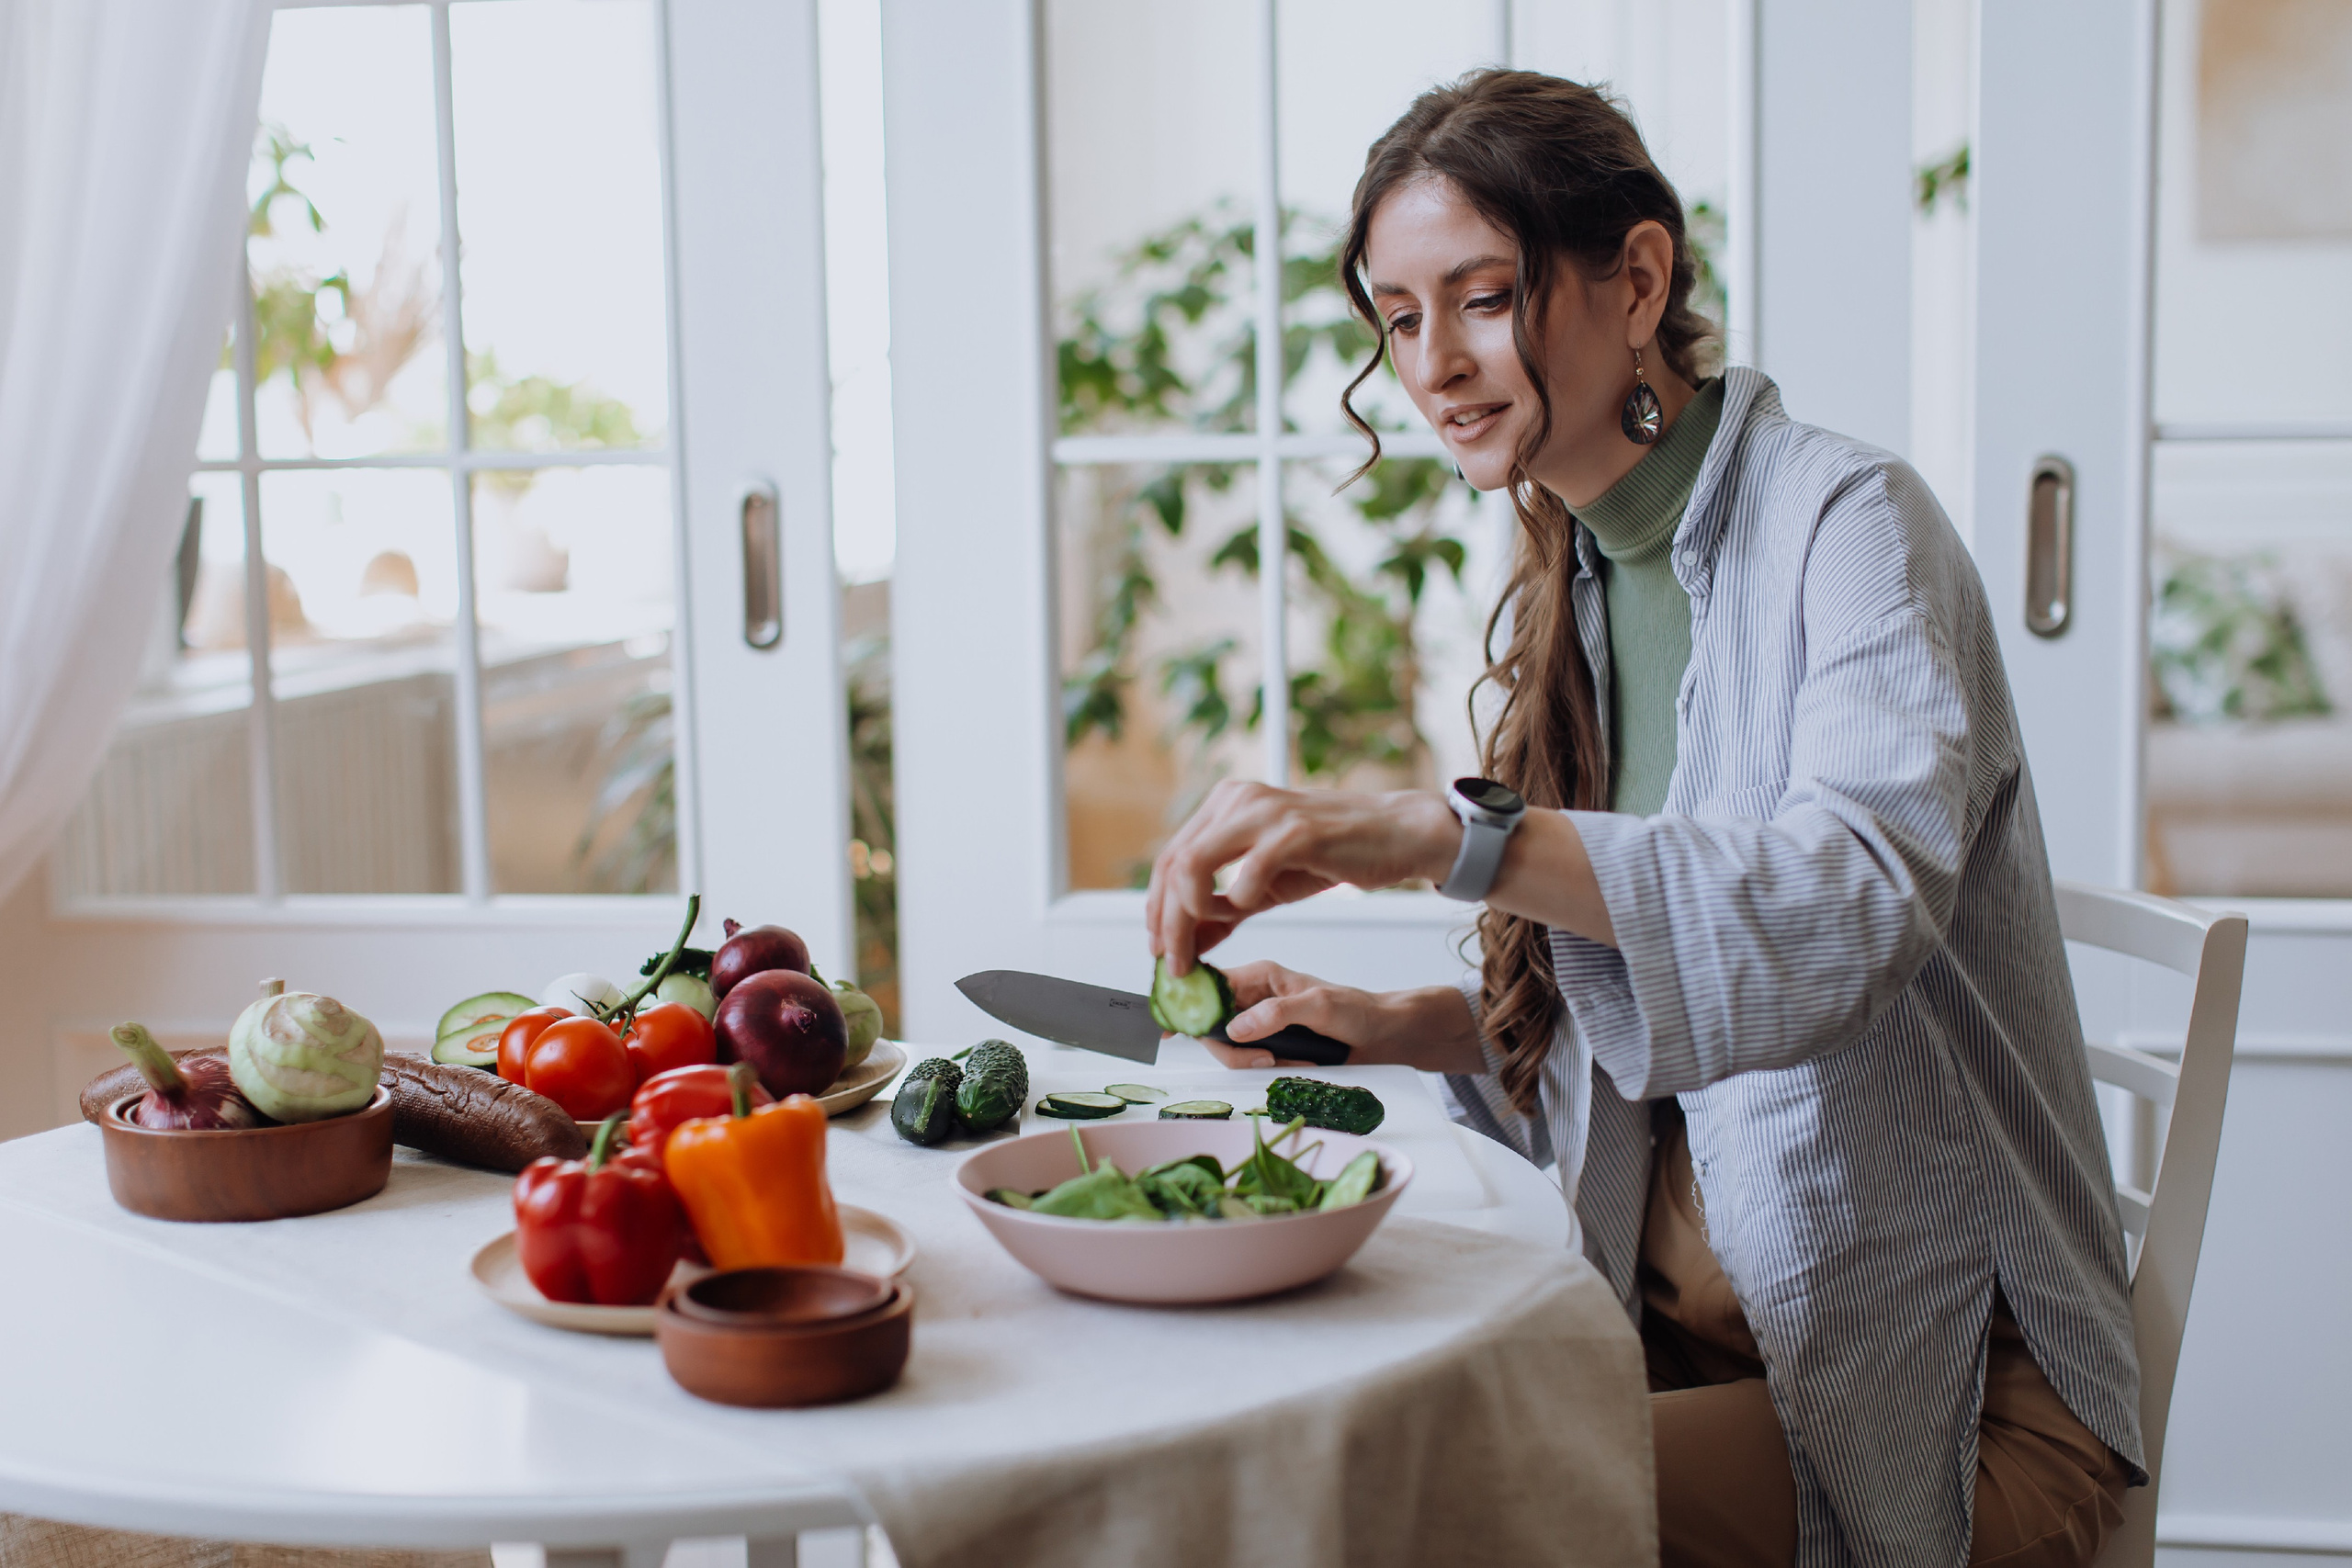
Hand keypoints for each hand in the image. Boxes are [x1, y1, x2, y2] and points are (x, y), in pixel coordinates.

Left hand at [1145, 780, 1459, 972]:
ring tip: (1207, 941)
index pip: (1171, 857)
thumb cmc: (1334, 854)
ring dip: (1192, 915)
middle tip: (1173, 962)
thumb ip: (1226, 908)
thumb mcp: (1267, 886)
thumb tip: (1189, 942)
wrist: (1397, 835)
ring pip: (1193, 866)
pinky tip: (1252, 907)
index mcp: (1227, 804)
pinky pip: (1245, 875)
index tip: (1160, 947)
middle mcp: (1238, 800)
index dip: (1157, 906)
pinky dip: (1239, 902)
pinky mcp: (1294, 832)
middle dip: (1168, 921)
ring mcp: (1264, 812)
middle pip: (1174, 863)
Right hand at [1197, 961, 1486, 1075]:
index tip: (1173, 1027)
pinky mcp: (1270, 1048)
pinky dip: (1267, 1070)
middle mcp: (1253, 999)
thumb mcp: (1319, 1006)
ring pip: (1229, 1049)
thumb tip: (1235, 1028)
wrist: (1385, 1036)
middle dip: (1232, 1049)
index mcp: (1259, 976)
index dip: (1187, 1004)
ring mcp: (1260, 1025)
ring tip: (1289, 1061)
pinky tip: (1293, 1065)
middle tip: (1265, 1061)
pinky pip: (1250, 1063)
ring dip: (1254, 1062)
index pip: (1209, 986)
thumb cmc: (1357, 1011)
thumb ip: (1277, 1013)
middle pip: (1213, 1026)